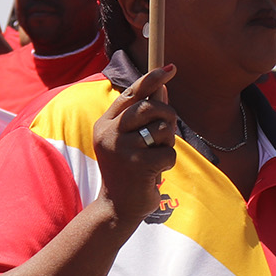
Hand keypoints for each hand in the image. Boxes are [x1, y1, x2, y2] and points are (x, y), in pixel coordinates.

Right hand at [92, 65, 179, 221]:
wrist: (117, 207)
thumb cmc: (128, 170)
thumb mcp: (130, 140)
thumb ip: (144, 116)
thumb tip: (163, 89)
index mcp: (105, 124)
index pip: (131, 94)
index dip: (152, 79)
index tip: (170, 68)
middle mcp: (109, 134)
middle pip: (149, 107)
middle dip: (167, 115)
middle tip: (168, 128)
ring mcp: (121, 149)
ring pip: (162, 129)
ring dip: (167, 142)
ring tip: (156, 155)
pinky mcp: (136, 165)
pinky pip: (168, 153)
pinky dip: (168, 162)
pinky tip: (156, 172)